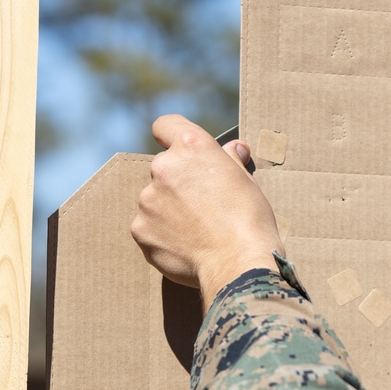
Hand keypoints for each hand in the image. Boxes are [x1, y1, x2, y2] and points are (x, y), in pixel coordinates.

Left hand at [131, 114, 283, 308]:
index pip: (166, 125)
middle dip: (179, 184)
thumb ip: (231, 161)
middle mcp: (164, 167)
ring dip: (169, 211)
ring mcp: (148, 199)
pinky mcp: (140, 229)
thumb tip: (233, 148)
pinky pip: (149, 228)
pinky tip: (187, 247)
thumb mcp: (248, 182)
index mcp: (192, 147)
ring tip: (198, 232)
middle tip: (204, 207)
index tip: (180, 151)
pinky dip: (163, 236)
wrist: (238, 264)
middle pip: (164, 169)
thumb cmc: (250, 221)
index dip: (171, 136)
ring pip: (155, 200)